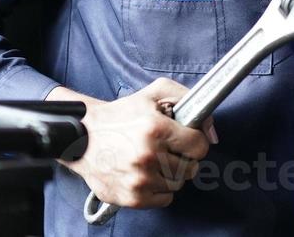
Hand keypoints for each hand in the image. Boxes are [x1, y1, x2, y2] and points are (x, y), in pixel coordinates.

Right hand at [50, 79, 217, 209]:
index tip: (186, 139)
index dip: (195, 141)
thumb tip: (211, 130)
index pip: (199, 146)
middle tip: (168, 149)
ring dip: (171, 173)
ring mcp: (139, 179)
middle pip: (191, 167)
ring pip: (178, 183)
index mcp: (155, 129)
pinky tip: (147, 174)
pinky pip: (165, 199)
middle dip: (183, 157)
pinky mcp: (132, 198)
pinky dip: (160, 189)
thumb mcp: (155, 93)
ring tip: (155, 160)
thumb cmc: (121, 115)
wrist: (82, 137)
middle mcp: (148, 156)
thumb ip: (188, 100)